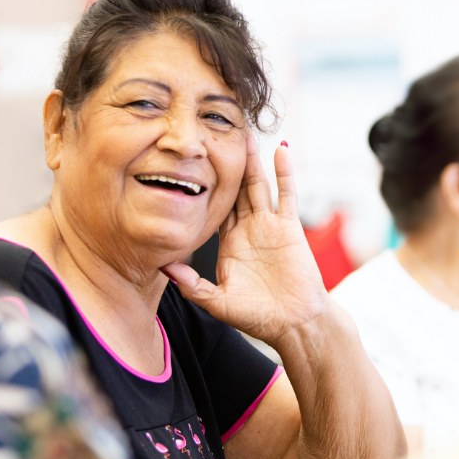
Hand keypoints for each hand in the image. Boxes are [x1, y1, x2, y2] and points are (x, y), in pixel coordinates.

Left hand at [161, 135, 328, 345]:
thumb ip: (192, 285)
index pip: (212, 208)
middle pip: (234, 190)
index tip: (190, 163)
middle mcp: (247, 230)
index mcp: (228, 244)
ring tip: (245, 134)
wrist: (295, 324)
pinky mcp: (290, 227)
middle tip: (216, 136)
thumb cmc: (258, 317)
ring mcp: (269, 225)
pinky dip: (285, 172)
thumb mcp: (218, 302)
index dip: (202, 186)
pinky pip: (287, 194)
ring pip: (258, 186)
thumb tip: (164, 267)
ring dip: (252, 161)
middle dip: (226, 165)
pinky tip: (280, 150)